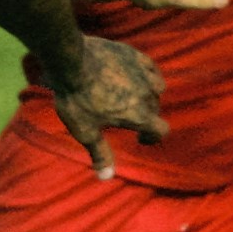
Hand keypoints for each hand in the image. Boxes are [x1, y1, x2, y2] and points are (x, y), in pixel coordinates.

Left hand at [46, 36, 167, 177]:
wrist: (70, 60)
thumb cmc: (77, 98)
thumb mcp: (85, 131)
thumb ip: (100, 154)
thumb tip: (106, 177)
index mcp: (139, 114)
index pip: (161, 130)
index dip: (153, 138)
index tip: (140, 139)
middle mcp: (147, 93)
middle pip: (155, 109)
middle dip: (146, 118)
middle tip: (128, 121)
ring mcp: (142, 72)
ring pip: (156, 87)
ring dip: (149, 95)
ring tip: (134, 98)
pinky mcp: (133, 54)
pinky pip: (149, 67)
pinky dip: (147, 74)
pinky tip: (135, 75)